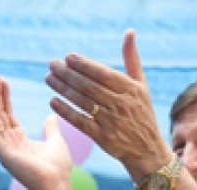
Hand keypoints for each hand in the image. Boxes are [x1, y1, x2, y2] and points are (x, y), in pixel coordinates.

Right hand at [0, 74, 72, 189]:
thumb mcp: (55, 141)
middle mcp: (9, 143)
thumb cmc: (58, 169)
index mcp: (20, 139)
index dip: (4, 97)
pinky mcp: (4, 154)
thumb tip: (50, 116)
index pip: (8, 114)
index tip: (2, 80)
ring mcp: (5, 148)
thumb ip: (50, 129)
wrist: (57, 185)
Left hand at [44, 29, 169, 178]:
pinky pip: (80, 122)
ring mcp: (112, 122)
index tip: (67, 57)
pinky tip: (53, 101)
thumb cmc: (142, 114)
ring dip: (63, 89)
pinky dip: (65, 111)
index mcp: (130, 90)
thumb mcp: (141, 86)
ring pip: (83, 102)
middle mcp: (122, 105)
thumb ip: (132, 59)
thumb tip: (129, 32)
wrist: (147, 150)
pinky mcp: (104, 138)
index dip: (84, 65)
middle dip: (68, 74)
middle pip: (89, 86)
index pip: (103, 74)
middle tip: (52, 64)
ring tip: (49, 78)